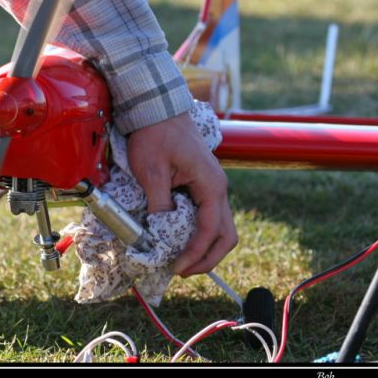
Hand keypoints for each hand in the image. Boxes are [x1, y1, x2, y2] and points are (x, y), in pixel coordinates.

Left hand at [127, 111, 235, 276]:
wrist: (157, 108)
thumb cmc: (155, 134)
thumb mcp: (152, 170)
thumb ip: (159, 203)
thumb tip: (159, 233)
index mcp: (211, 185)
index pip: (210, 230)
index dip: (195, 253)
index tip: (176, 267)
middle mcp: (217, 188)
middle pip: (224, 234)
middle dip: (206, 258)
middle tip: (181, 270)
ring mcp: (211, 186)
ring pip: (219, 227)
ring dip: (204, 247)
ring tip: (181, 260)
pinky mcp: (201, 184)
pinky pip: (207, 215)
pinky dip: (198, 233)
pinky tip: (179, 239)